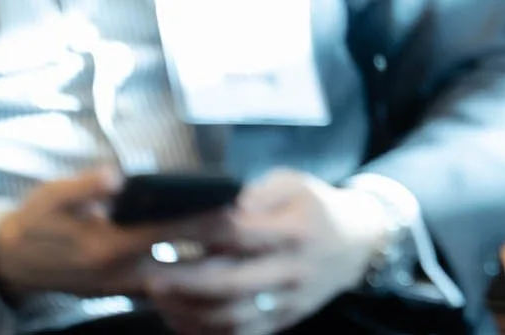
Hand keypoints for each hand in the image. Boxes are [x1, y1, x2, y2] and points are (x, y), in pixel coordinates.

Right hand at [0, 167, 231, 303]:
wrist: (12, 262)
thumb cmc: (36, 221)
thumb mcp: (53, 196)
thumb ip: (87, 186)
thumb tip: (116, 176)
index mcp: (107, 247)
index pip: (168, 231)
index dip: (204, 218)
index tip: (237, 205)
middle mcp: (120, 274)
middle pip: (184, 261)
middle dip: (219, 246)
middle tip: (256, 226)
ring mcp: (122, 288)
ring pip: (178, 281)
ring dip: (209, 263)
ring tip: (246, 240)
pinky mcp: (123, 293)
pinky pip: (165, 289)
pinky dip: (190, 276)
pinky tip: (214, 257)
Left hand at [147, 171, 388, 334]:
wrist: (357, 246)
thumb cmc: (316, 208)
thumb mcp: (294, 184)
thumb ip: (256, 191)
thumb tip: (214, 200)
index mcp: (295, 231)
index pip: (238, 233)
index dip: (196, 231)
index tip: (162, 227)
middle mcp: (292, 271)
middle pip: (230, 284)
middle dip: (183, 282)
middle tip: (148, 275)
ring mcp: (288, 302)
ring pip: (230, 317)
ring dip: (188, 310)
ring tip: (158, 296)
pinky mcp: (283, 322)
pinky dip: (203, 331)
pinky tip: (178, 317)